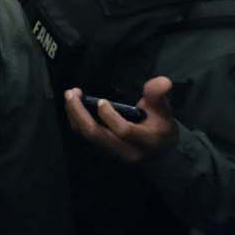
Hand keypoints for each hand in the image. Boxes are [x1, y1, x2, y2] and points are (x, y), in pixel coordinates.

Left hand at [64, 78, 178, 163]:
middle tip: (72, 92)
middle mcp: (127, 150)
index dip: (110, 116)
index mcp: (145, 141)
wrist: (160, 154)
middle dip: (80, 113)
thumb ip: (158, 95)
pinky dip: (76, 120)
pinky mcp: (104, 150)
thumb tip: (163, 80)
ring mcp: (113, 152)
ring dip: (75, 115)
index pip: (124, 131)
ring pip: (87, 136)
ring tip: (70, 95)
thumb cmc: (161, 127)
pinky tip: (74, 105)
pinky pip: (85, 136)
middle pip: (96, 134)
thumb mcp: (164, 110)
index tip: (102, 101)